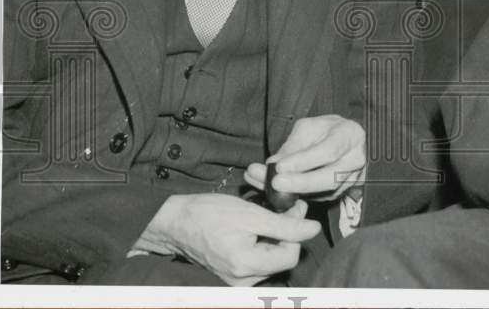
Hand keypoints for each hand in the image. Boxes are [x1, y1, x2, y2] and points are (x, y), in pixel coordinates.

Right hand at [132, 194, 320, 285]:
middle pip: (282, 257)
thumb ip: (285, 225)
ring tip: (266, 213)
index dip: (296, 231)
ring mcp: (237, 280)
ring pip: (271, 257)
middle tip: (282, 206)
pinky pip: (258, 259)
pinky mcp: (233, 274)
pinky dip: (262, 241)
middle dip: (286, 230)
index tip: (292, 208)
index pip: (291, 256)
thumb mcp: (251, 214)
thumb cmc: (208, 214)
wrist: (175, 222)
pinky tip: (256, 225)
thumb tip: (313, 229)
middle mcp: (243, 281)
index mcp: (247, 266)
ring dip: (275, 234)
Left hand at [245, 114, 364, 201]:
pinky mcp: (343, 193)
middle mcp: (355, 159)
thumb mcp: (309, 128)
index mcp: (350, 135)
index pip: (328, 151)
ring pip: (324, 193)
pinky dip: (298, 196)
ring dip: (295, 192)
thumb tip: (272, 165)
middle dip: (300, 183)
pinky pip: (320, 198)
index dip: (303, 161)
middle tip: (275, 183)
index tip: (280, 166)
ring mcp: (353, 179)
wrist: (345, 139)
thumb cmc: (326, 130)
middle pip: (329, 178)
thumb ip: (292, 146)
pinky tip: (280, 190)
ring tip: (269, 186)